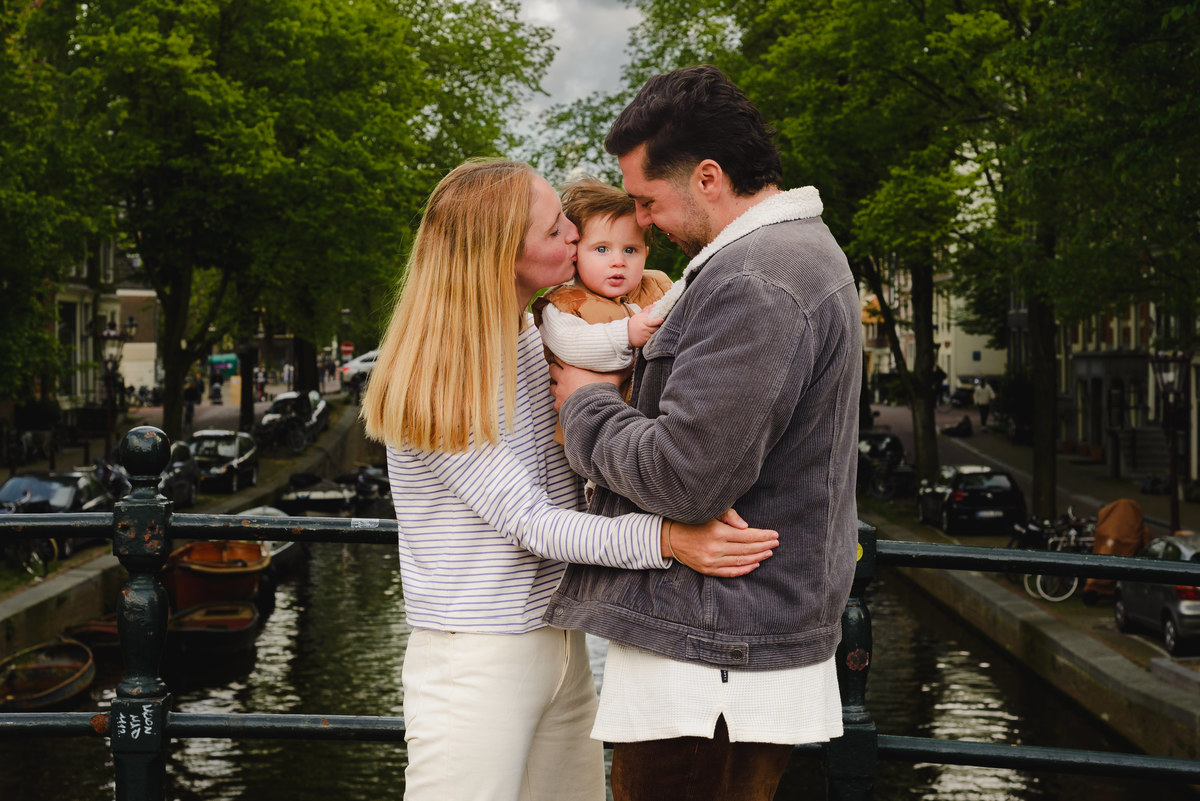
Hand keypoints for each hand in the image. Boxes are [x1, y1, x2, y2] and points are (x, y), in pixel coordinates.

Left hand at [549, 361, 628, 411]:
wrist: (596, 410)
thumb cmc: (603, 391)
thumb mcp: (614, 376)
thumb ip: (622, 367)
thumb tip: (634, 358)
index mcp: (572, 368)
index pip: (560, 356)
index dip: (562, 356)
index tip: (565, 356)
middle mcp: (563, 379)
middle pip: (552, 369)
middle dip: (557, 370)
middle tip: (563, 371)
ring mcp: (560, 393)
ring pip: (551, 386)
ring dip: (556, 386)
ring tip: (564, 387)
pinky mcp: (559, 406)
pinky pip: (555, 403)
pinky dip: (559, 402)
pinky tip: (566, 403)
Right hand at [627, 303, 663, 347]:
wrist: (626, 333)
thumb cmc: (634, 323)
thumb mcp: (639, 316)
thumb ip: (647, 311)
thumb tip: (654, 305)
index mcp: (643, 322)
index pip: (652, 321)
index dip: (658, 321)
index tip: (662, 320)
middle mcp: (644, 329)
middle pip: (656, 328)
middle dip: (658, 327)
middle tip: (660, 325)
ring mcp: (645, 336)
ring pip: (655, 334)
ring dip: (656, 332)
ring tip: (654, 330)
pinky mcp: (645, 341)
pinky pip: (652, 339)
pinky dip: (653, 337)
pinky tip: (651, 335)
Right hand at [661, 510, 778, 577]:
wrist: (670, 538)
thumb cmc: (693, 522)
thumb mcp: (710, 513)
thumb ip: (730, 517)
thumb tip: (746, 527)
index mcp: (717, 532)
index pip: (747, 536)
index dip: (763, 535)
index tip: (775, 534)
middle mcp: (715, 549)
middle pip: (747, 549)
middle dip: (764, 546)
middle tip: (776, 542)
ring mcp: (712, 562)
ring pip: (741, 561)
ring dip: (758, 557)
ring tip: (769, 552)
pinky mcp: (708, 570)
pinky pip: (731, 572)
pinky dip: (744, 569)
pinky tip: (755, 564)